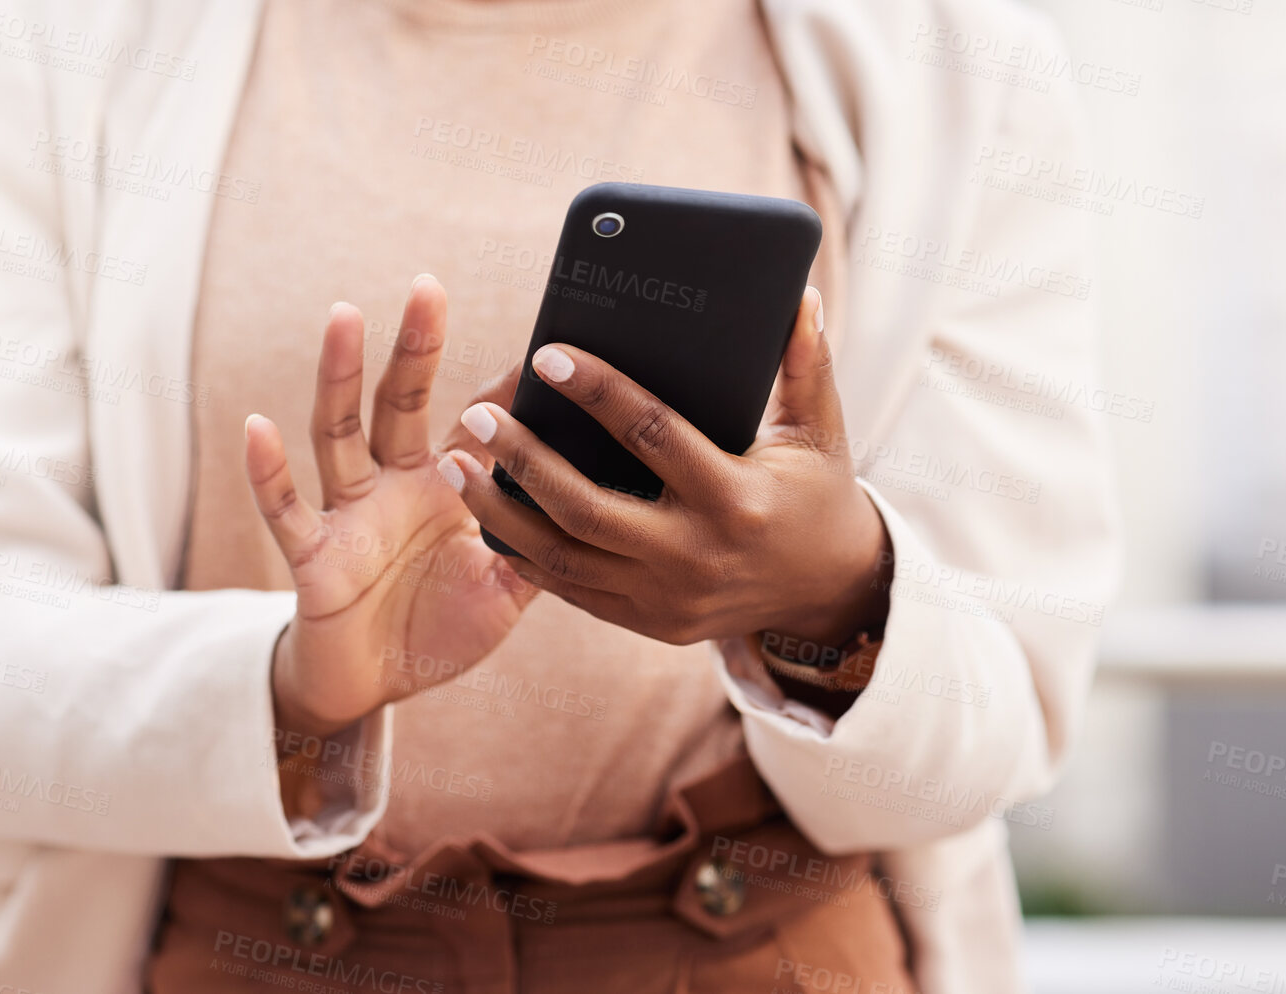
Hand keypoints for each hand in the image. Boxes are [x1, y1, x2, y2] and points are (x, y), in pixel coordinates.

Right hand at [245, 276, 536, 744]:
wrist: (371, 688)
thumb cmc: (435, 632)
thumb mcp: (503, 593)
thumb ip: (540, 551)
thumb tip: (596, 510)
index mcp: (444, 490)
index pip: (476, 426)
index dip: (504, 390)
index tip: (540, 345)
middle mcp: (393, 487)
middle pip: (401, 402)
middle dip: (414, 346)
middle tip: (428, 287)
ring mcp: (349, 514)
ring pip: (341, 433)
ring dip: (340, 376)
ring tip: (346, 316)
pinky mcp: (313, 554)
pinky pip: (287, 509)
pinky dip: (267, 471)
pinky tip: (257, 427)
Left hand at [440, 287, 890, 652]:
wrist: (828, 593)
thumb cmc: (818, 493)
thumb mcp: (820, 430)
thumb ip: (806, 361)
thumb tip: (801, 292)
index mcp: (735, 497)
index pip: (653, 435)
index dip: (598, 392)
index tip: (548, 355)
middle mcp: (696, 555)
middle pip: (587, 507)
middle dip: (525, 459)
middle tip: (477, 416)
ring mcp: (668, 598)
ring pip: (564, 558)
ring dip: (501, 513)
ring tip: (456, 467)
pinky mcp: (650, 624)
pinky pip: (574, 591)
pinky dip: (528, 554)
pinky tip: (487, 517)